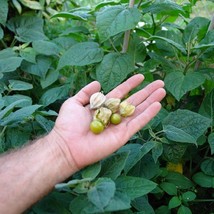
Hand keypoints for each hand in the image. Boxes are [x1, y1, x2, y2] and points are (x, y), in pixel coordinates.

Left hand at [50, 74, 165, 170]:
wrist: (67, 145)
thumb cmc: (67, 124)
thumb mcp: (74, 102)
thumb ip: (86, 92)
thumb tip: (98, 83)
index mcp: (103, 106)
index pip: (120, 93)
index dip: (131, 84)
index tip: (140, 76)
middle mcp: (113, 115)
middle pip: (133, 101)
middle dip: (146, 92)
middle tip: (159, 83)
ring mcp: (119, 125)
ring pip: (139, 111)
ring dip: (151, 101)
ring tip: (162, 91)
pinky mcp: (123, 135)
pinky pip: (138, 123)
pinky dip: (148, 115)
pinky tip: (157, 105)